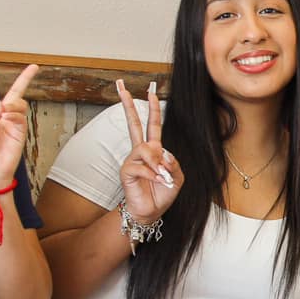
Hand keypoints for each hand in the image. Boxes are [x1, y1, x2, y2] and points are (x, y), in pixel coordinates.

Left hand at [0, 64, 35, 191]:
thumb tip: (1, 104)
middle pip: (13, 93)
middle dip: (24, 80)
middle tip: (33, 68)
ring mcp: (10, 124)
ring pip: (18, 104)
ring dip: (13, 104)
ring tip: (6, 111)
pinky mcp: (20, 133)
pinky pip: (21, 117)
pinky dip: (15, 114)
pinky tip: (8, 116)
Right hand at [116, 80, 181, 223]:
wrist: (151, 211)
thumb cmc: (162, 193)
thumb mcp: (177, 177)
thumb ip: (173, 162)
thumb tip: (161, 153)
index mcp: (154, 149)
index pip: (152, 125)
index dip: (152, 109)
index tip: (150, 93)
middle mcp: (140, 151)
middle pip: (133, 123)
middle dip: (128, 105)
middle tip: (122, 87)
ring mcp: (132, 159)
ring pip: (145, 149)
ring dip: (157, 163)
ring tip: (163, 175)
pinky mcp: (126, 170)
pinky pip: (141, 166)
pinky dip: (152, 174)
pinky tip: (157, 180)